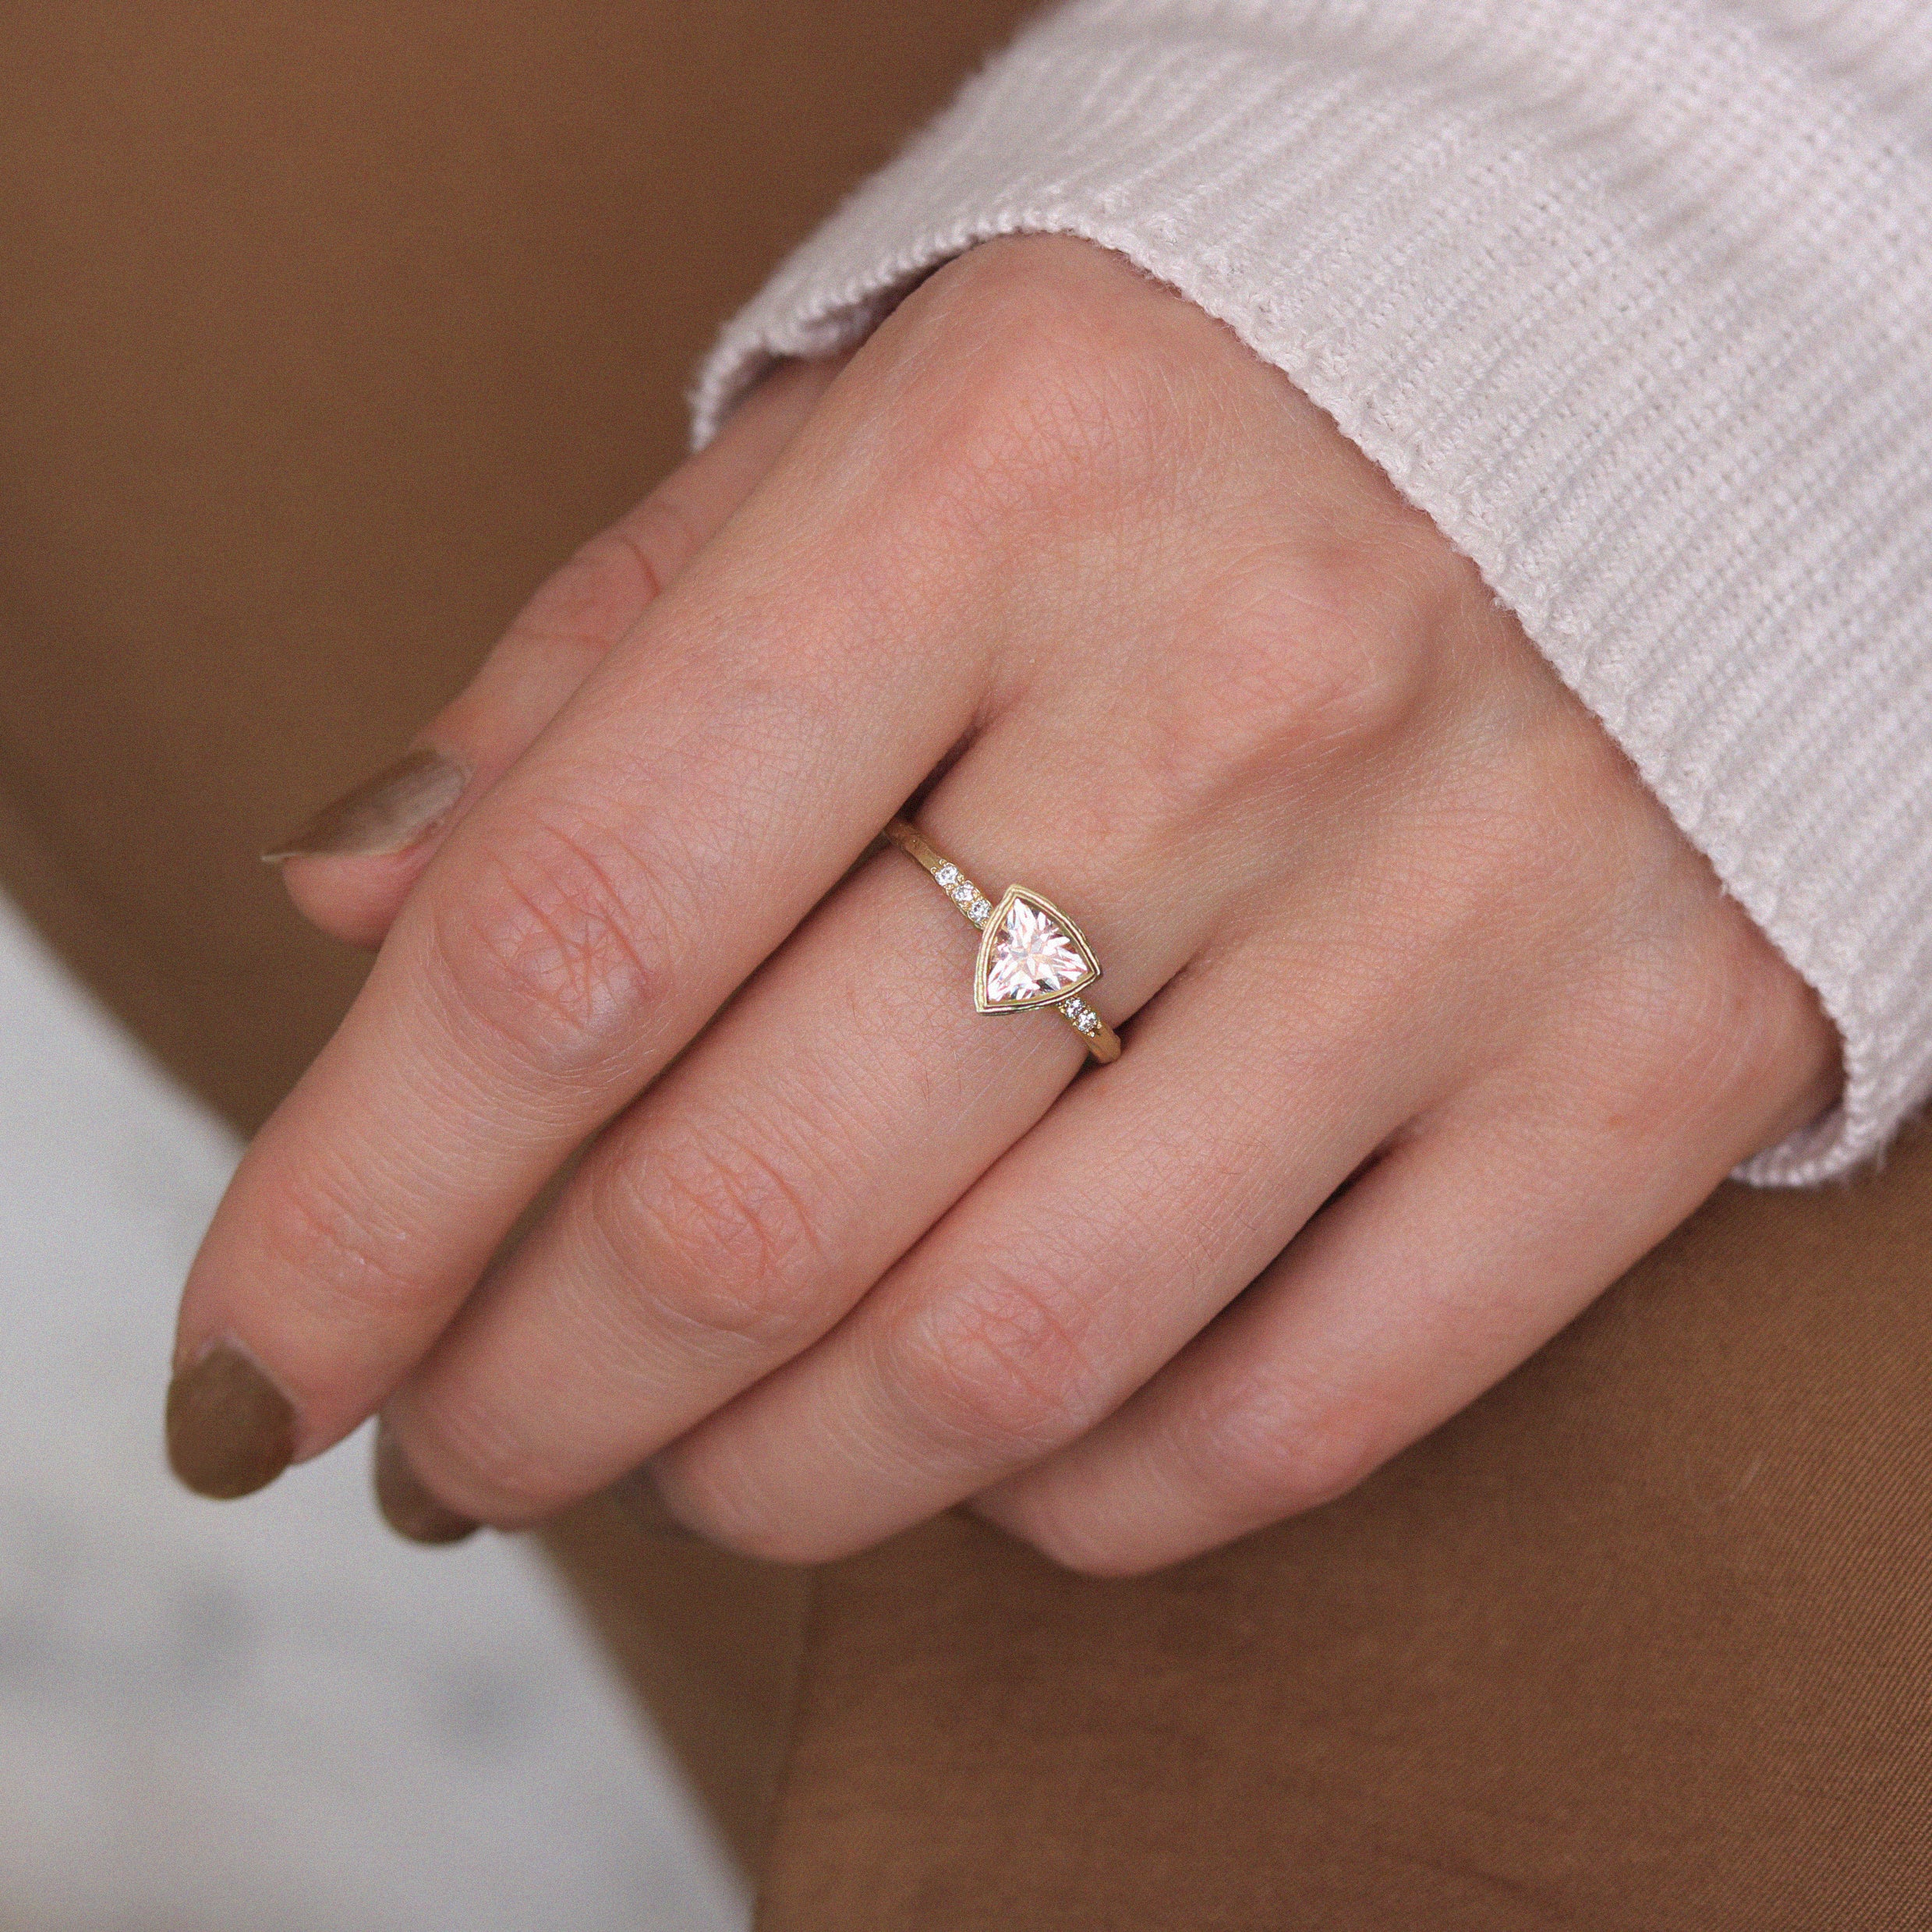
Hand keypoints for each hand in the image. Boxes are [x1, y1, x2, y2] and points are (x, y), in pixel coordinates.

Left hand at [168, 236, 1836, 1572]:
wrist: (1694, 348)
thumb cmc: (1226, 387)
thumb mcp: (888, 419)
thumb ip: (607, 668)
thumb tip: (351, 910)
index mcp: (998, 477)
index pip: (564, 934)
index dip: (353, 1213)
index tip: (258, 1366)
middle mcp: (1240, 691)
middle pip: (757, 1202)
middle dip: (528, 1396)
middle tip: (456, 1446)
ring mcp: (1469, 899)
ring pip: (1012, 1358)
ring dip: (772, 1480)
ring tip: (685, 1464)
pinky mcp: (1650, 1059)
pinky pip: (1299, 1414)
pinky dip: (1078, 1501)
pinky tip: (984, 1447)